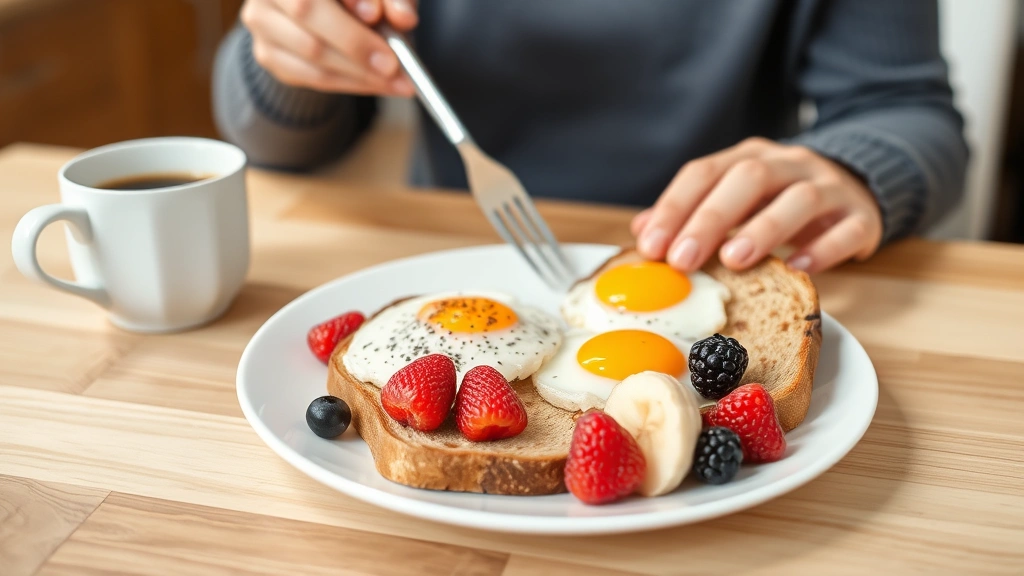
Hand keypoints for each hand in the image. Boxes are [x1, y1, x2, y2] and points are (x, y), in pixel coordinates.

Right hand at [240, 0, 417, 95]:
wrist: (324, 11)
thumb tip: (404, 18)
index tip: (375, 15)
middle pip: (306, 12)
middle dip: (355, 43)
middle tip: (393, 65)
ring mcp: (261, 20)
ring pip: (311, 52)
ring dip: (359, 73)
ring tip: (397, 82)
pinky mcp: (267, 54)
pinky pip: (311, 77)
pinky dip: (350, 83)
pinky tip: (377, 85)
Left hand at [632, 137, 882, 273]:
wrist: (858, 190)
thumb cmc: (779, 202)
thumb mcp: (734, 200)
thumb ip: (690, 214)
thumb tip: (641, 232)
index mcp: (749, 157)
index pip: (705, 172)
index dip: (675, 208)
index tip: (651, 247)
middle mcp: (788, 164)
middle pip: (748, 178)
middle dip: (710, 218)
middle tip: (683, 259)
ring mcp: (829, 187)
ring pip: (799, 198)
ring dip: (764, 228)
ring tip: (733, 260)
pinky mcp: (862, 216)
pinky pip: (847, 229)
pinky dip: (823, 249)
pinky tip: (797, 268)